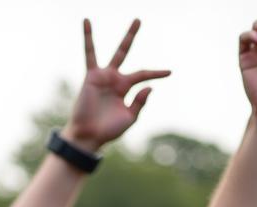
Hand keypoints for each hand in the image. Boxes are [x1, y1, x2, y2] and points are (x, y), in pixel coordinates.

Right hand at [63, 19, 169, 152]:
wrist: (89, 136)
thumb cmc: (108, 130)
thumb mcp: (130, 118)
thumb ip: (140, 102)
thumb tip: (149, 86)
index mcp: (124, 88)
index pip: (143, 75)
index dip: (156, 73)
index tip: (170, 72)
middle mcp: (114, 78)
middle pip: (126, 52)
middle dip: (131, 37)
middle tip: (139, 20)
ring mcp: (104, 76)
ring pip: (114, 51)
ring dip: (117, 35)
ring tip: (122, 19)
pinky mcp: (92, 76)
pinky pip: (89, 54)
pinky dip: (87, 39)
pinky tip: (86, 22)